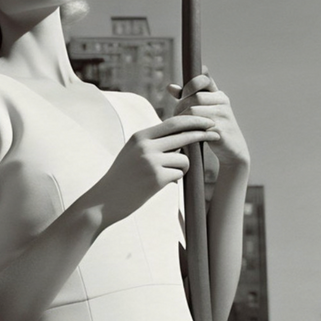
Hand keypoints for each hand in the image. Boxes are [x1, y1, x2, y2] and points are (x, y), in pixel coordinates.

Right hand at [85, 114, 218, 225]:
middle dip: (202, 133)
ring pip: (183, 159)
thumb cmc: (122, 177)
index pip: (173, 123)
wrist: (104, 200)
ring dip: (182, 167)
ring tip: (166, 175)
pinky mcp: (156, 179)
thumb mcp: (132, 152)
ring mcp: (151, 162)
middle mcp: (145, 146)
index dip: (193, 120)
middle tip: (216, 134)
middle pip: (183, 135)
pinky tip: (160, 184)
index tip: (207, 121)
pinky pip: (178, 175)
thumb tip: (180, 136)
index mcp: (140, 136)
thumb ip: (152, 142)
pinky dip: (175, 178)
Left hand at [167, 71, 249, 171]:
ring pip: (194, 110)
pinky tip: (184, 133)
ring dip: (182, 118)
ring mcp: (223, 115)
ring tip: (178, 124)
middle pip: (195, 97)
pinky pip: (197, 126)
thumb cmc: (214, 128)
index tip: (183, 94)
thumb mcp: (204, 111)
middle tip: (176, 115)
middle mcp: (223, 102)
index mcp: (219, 95)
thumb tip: (170, 87)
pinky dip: (187, 129)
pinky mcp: (220, 130)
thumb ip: (188, 98)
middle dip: (181, 106)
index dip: (190, 84)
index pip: (204, 79)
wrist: (233, 150)